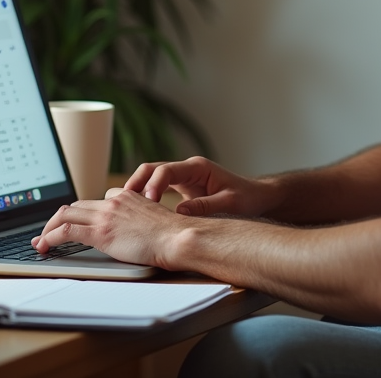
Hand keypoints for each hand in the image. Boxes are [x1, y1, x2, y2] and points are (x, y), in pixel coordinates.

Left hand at [31, 191, 180, 266]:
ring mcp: (105, 216)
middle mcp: (113, 202)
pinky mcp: (100, 232)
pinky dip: (50, 238)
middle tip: (48, 232)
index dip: (82, 213)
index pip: (97, 200)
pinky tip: (44, 247)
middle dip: (58, 218)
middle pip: (76, 205)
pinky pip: (65, 231)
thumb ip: (140, 222)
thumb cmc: (173, 236)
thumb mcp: (155, 222)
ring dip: (48, 228)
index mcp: (127, 197)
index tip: (75, 222)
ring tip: (41, 241)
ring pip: (65, 215)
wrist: (177, 238)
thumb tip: (137, 235)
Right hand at [123, 156, 275, 217]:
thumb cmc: (246, 198)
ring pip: (151, 177)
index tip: (147, 201)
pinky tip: (137, 212)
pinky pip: (157, 188)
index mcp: (197, 168)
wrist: (257, 197)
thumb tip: (179, 213)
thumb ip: (205, 207)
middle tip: (123, 203)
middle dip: (136, 183)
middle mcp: (187, 169)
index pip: (167, 170)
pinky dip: (145, 197)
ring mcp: (183, 177)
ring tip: (125, 208)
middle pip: (152, 169)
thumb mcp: (229, 203)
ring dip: (137, 190)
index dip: (154, 184)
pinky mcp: (181, 188)